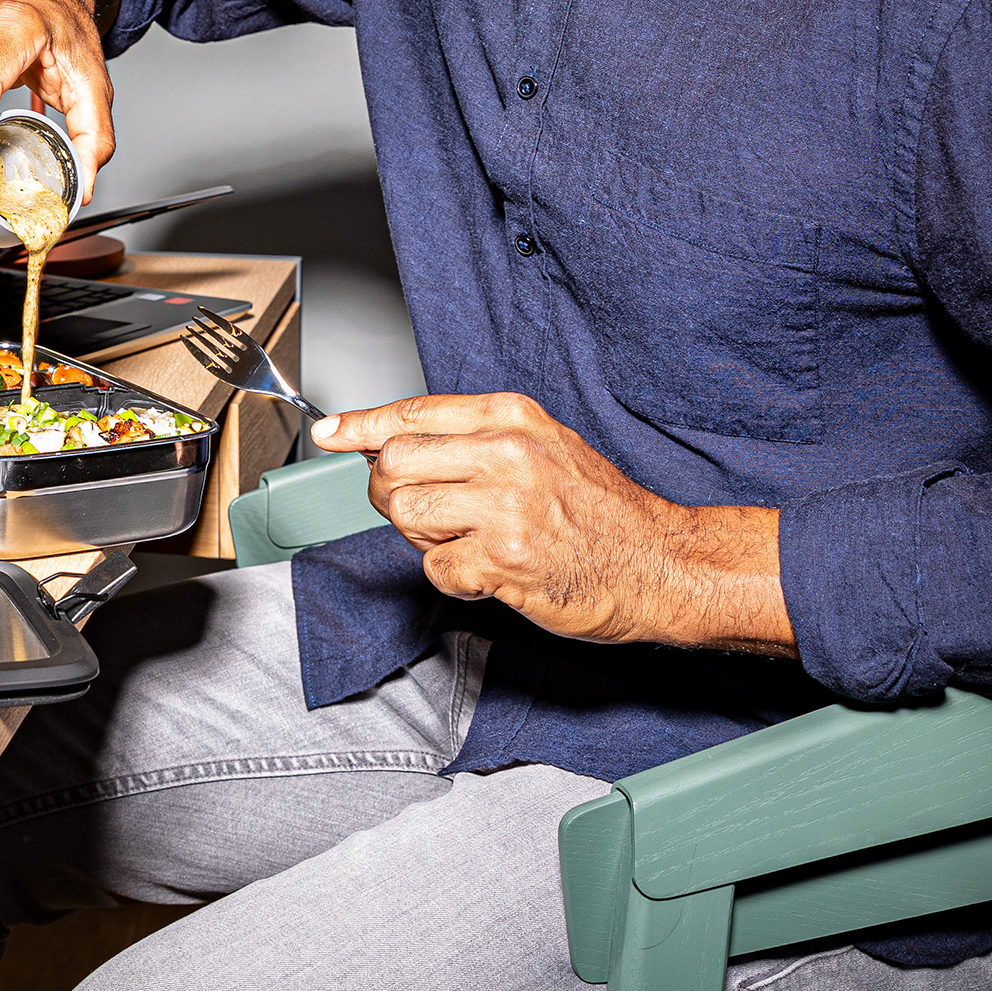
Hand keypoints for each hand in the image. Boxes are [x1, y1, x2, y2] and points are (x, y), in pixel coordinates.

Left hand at [311, 392, 795, 655]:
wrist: (661, 563)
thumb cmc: (599, 508)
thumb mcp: (543, 443)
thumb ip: (474, 437)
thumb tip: (392, 442)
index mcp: (512, 416)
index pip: (412, 412)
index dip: (361, 425)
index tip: (330, 433)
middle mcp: (506, 453)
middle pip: (394, 464)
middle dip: (389, 492)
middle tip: (418, 511)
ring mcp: (504, 508)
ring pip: (407, 516)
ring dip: (421, 537)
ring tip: (461, 541)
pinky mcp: (505, 561)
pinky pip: (438, 569)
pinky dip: (454, 578)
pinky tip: (488, 572)